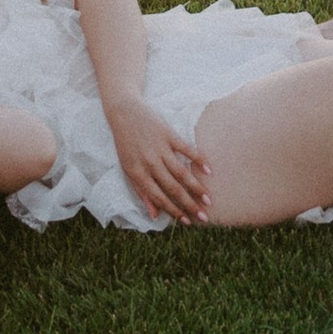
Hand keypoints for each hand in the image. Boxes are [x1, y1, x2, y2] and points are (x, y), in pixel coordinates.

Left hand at [107, 97, 210, 223]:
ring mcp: (160, 149)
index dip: (174, 211)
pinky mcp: (168, 134)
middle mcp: (149, 164)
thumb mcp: (128, 170)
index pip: (159, 198)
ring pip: (181, 172)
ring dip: (196, 187)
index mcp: (138, 174)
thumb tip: (155, 215)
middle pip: (173, 188)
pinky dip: (198, 159)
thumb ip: (142, 192)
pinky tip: (209, 169)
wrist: (123, 112)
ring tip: (209, 199)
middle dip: (190, 204)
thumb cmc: (125, 143)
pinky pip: (186, 149)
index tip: (188, 222)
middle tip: (204, 216)